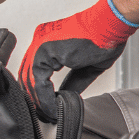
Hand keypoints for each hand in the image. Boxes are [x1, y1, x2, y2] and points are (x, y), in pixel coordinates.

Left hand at [20, 0, 138, 109]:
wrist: (110, 25)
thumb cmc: (104, 37)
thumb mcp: (87, 67)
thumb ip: (73, 82)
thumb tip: (65, 97)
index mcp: (48, 41)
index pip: (36, 70)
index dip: (40, 91)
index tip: (48, 105)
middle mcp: (40, 40)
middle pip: (28, 75)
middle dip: (36, 98)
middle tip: (46, 113)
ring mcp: (40, 44)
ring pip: (29, 79)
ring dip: (39, 100)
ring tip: (49, 113)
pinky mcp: (44, 50)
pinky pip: (37, 79)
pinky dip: (44, 96)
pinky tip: (52, 105)